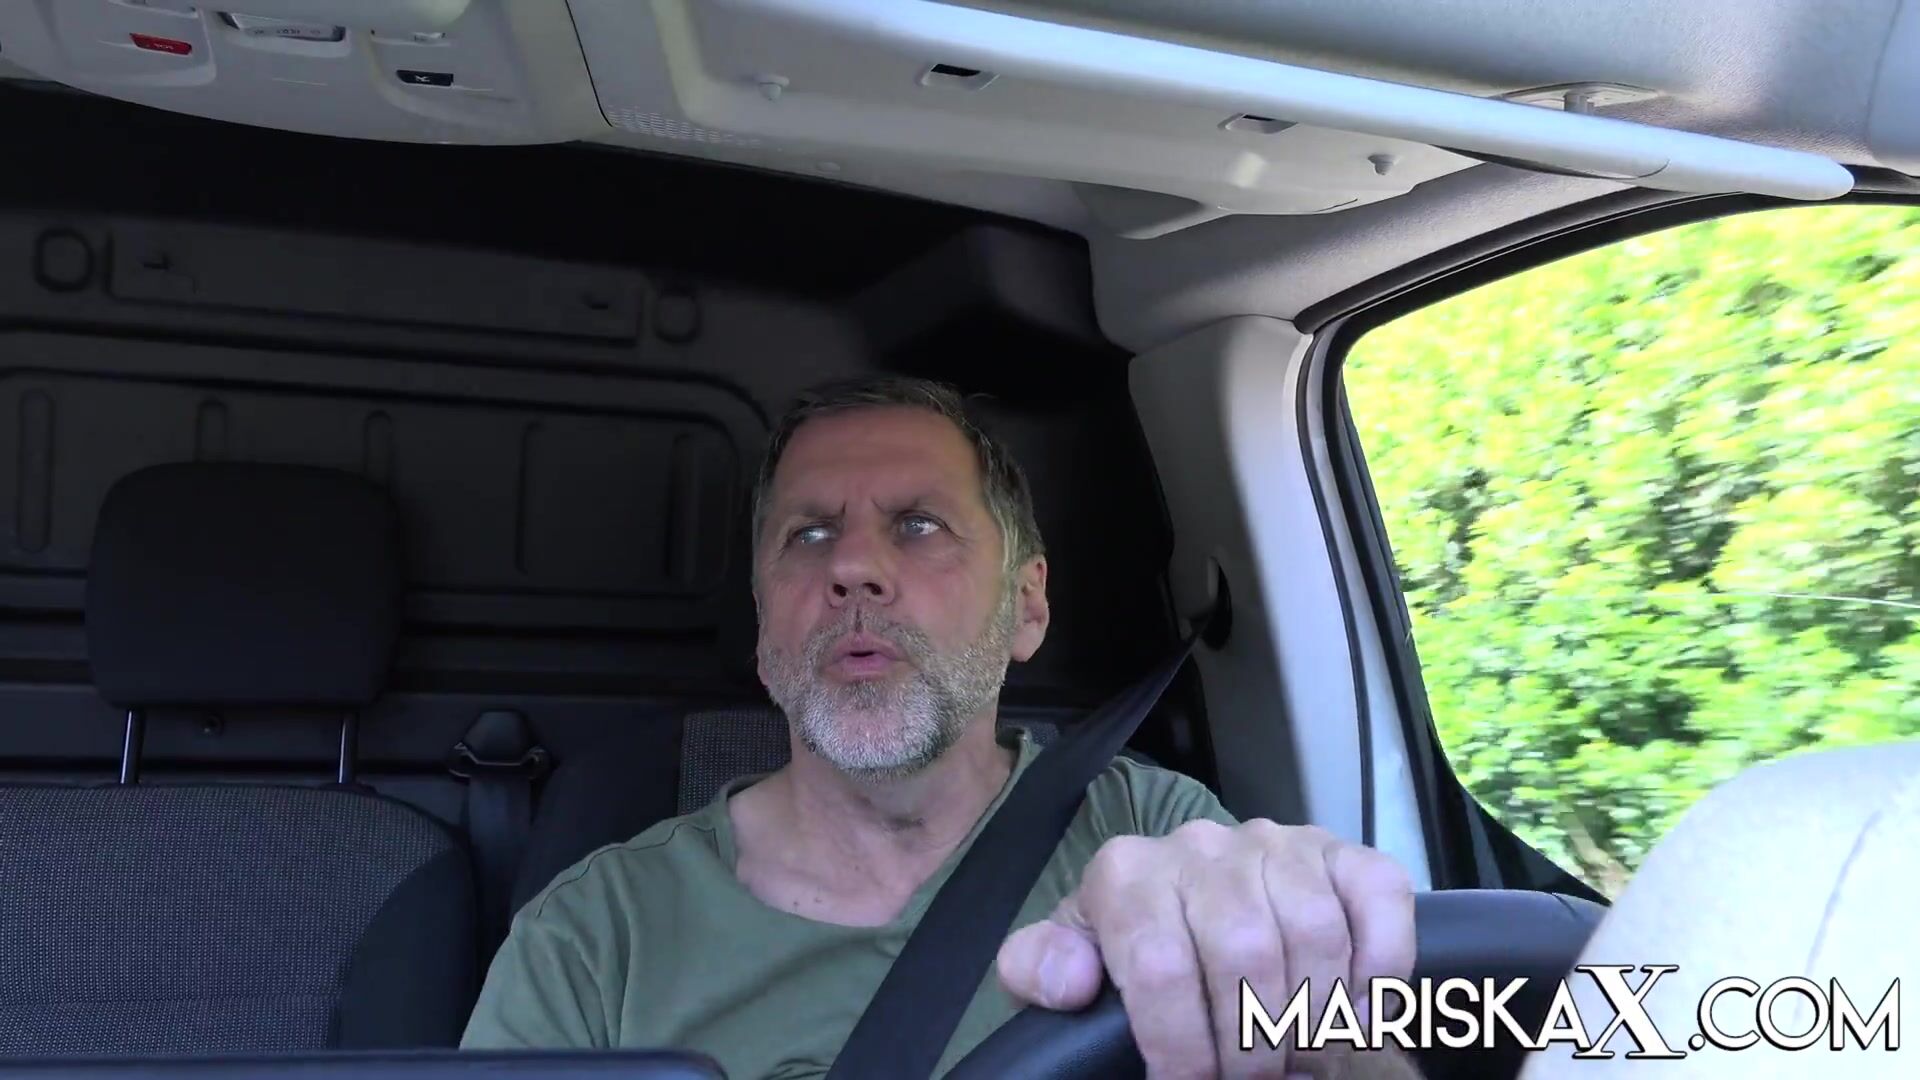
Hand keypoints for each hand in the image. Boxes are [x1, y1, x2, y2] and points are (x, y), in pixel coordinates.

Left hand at [995, 820, 1415, 1078]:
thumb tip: (1071, 980)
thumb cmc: (1127, 947)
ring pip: (1314, 931)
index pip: (1160, 963)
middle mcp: (1202, 847)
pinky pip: (1378, 896)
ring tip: (1299, 1057)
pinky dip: (1381, 964)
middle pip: (1245, 951)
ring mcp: (1276, 845)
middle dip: (1253, 1042)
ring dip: (1315, 1015)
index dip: (1181, 1043)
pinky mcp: (1339, 853)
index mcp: (1127, 875)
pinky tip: (1358, 1012)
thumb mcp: (1070, 959)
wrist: (1178, 898)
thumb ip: (1041, 967)